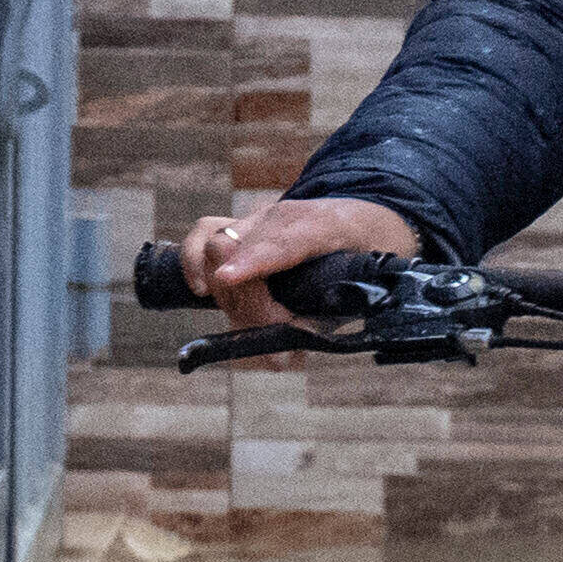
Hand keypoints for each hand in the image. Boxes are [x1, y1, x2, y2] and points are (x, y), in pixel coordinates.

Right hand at [182, 193, 421, 329]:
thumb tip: (294, 345)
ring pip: (218, 251)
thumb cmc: (368, 250)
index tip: (226, 279)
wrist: (365, 216)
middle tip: (278, 342)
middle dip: (250, 307)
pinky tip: (202, 291)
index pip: (282, 243)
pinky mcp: (242, 224)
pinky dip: (193, 261)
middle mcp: (283, 217)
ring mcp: (259, 218)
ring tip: (261, 327)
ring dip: (231, 299)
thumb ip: (333, 311)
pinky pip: (203, 233)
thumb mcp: (368, 281)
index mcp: (325, 225)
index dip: (252, 262)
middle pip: (238, 255)